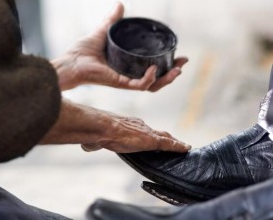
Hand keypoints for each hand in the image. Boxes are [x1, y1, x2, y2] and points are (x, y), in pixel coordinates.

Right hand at [41, 99, 190, 153]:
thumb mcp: (97, 138)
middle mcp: (140, 126)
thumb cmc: (97, 131)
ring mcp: (147, 132)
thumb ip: (94, 142)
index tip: (153, 136)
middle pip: (156, 132)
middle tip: (175, 141)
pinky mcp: (152, 140)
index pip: (143, 129)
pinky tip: (186, 148)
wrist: (102, 127)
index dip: (149, 133)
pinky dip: (178, 146)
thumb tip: (87, 146)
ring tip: (183, 146)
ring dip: (174, 142)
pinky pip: (169, 144)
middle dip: (165, 136)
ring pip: (165, 137)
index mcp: (128, 124)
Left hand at [52, 1, 188, 90]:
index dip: (167, 65)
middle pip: (156, 80)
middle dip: (172, 73)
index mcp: (127, 66)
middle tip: (182, 64)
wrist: (70, 61)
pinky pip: (139, 85)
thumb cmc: (82, 51)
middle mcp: (128, 75)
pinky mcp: (119, 83)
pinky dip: (148, 79)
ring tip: (176, 70)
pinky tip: (153, 69)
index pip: (152, 69)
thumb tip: (120, 4)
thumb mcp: (103, 31)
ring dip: (166, 79)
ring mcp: (125, 81)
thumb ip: (112, 20)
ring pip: (152, 86)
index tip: (179, 56)